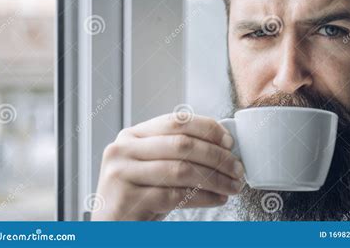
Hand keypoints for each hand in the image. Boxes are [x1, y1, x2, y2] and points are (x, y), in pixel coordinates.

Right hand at [91, 113, 243, 220]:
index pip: (176, 121)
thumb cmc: (139, 195)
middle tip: (237, 168)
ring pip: (181, 170)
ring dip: (215, 179)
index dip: (207, 128)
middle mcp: (123, 149)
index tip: (229, 141)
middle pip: (182, 144)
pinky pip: (175, 195)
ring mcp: (122, 174)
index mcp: (132, 135)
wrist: (112, 227)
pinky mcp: (128, 199)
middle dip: (217, 156)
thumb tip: (223, 148)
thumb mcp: (154, 167)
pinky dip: (203, 197)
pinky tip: (217, 199)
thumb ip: (178, 153)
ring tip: (232, 186)